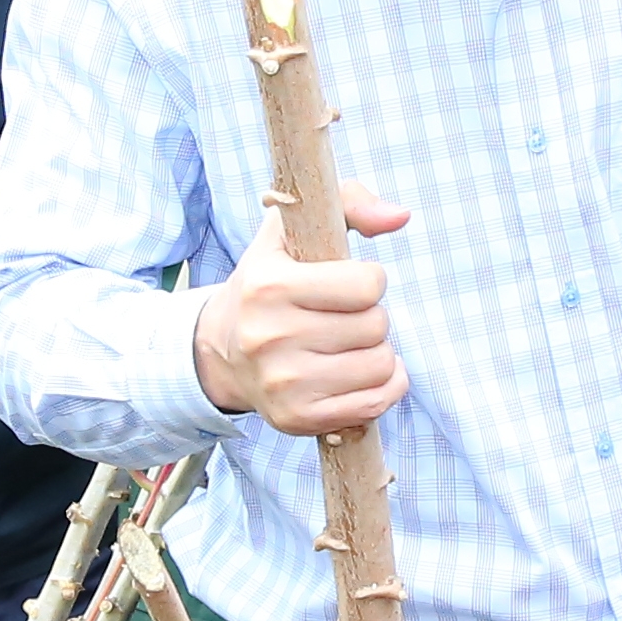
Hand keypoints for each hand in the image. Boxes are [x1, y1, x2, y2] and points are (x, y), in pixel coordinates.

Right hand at [191, 181, 410, 436]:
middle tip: (341, 318)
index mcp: (269, 286)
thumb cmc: (271, 280)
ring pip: (380, 366)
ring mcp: (283, 384)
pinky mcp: (296, 418)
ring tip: (346, 346)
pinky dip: (382, 387)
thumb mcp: (292, 229)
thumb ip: (349, 201)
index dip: (367, 280)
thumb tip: (400, 215)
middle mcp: (270, 337)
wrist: (221, 351)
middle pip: (376, 326)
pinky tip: (358, 373)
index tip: (345, 283)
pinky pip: (374, 404)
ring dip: (376, 353)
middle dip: (369, 318)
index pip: (367, 284)